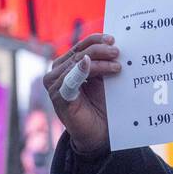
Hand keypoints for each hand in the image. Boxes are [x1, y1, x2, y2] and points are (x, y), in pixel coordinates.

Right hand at [43, 33, 121, 156]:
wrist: (100, 135)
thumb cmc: (102, 107)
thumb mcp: (104, 81)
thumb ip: (104, 63)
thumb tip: (115, 45)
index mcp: (67, 66)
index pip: (80, 47)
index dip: (95, 40)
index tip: (112, 38)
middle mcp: (57, 73)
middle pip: (78, 53)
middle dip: (99, 49)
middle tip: (117, 51)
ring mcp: (55, 86)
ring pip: (76, 64)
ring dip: (97, 61)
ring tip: (117, 65)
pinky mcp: (58, 98)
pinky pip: (69, 80)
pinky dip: (79, 70)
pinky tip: (88, 63)